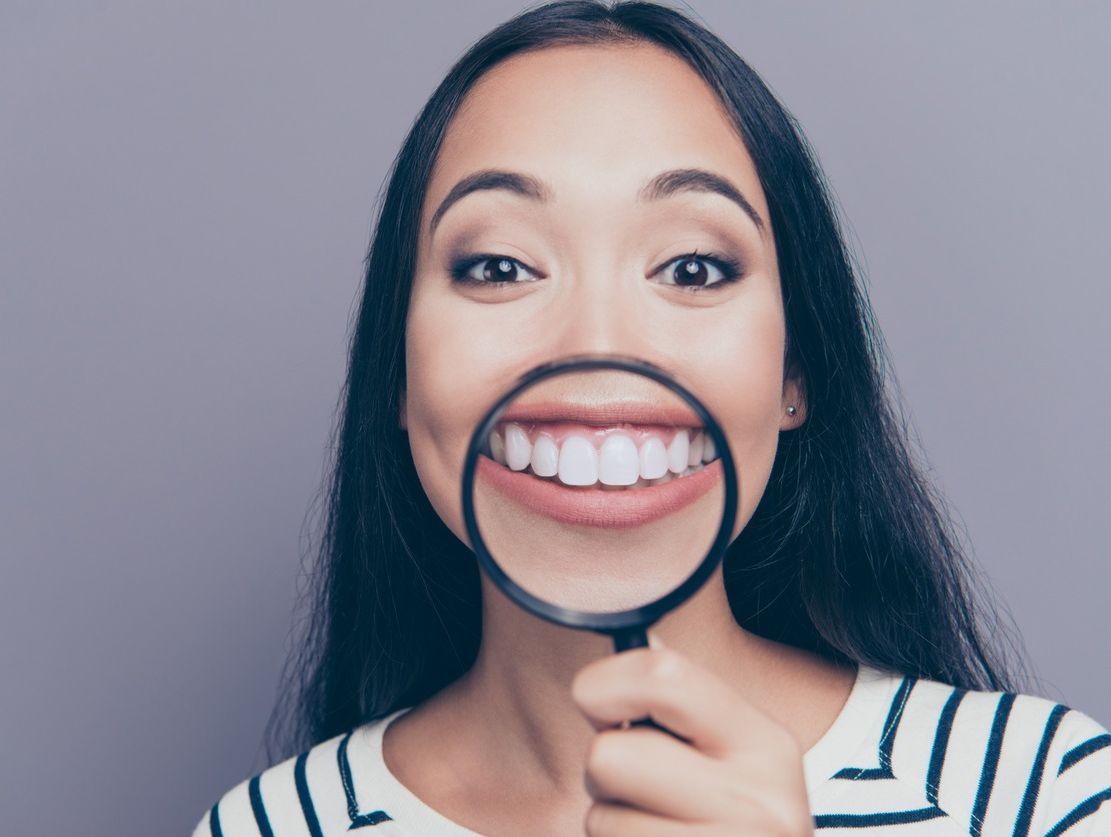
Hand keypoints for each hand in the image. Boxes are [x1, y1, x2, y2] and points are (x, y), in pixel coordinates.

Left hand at [570, 638, 814, 835]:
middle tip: (633, 786)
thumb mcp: (739, 759)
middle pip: (611, 755)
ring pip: (601, 818)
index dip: (605, 684)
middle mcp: (759, 800)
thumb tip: (604, 676)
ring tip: (654, 827)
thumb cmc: (737, 822)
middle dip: (602, 771)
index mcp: (767, 744)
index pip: (662, 677)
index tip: (598, 702)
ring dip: (611, 823)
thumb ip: (684, 710)